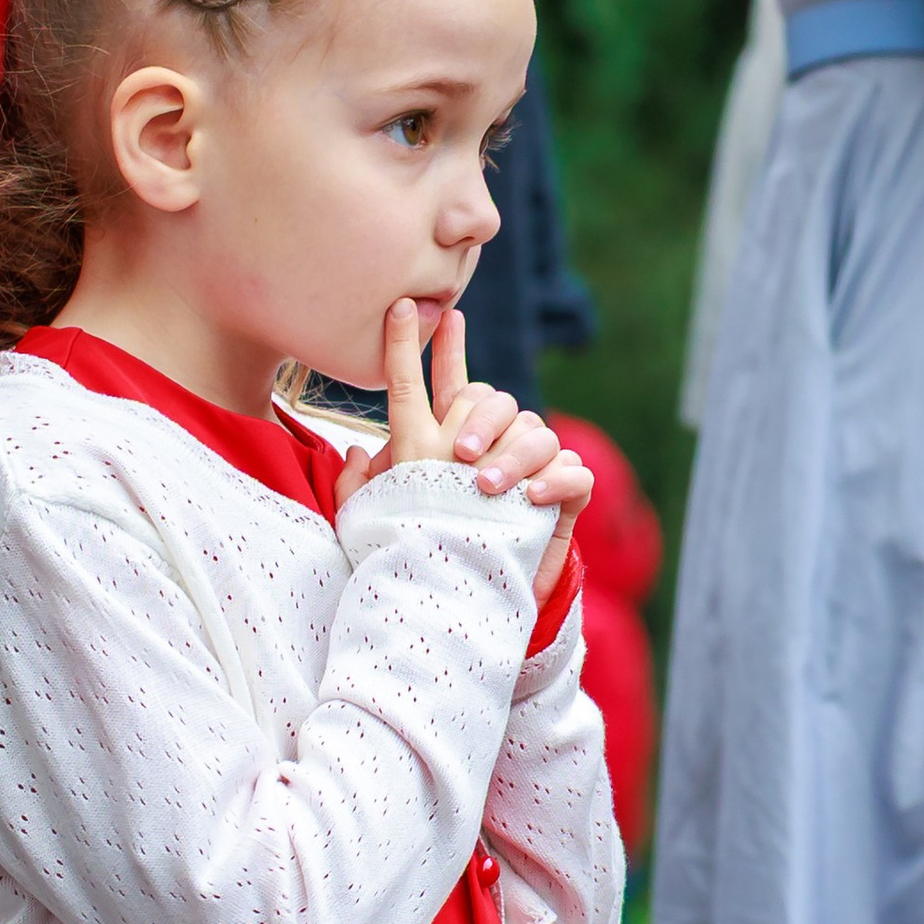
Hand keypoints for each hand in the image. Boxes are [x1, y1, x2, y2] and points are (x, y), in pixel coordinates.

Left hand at [340, 302, 593, 595]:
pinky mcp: (566, 496)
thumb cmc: (430, 561)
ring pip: (534, 431)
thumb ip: (359, 493)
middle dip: (479, 420)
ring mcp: (534, 469)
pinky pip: (571, 471)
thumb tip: (353, 453)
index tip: (429, 313)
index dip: (438, 349)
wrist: (480, 610)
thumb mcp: (384, 526)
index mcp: (450, 443)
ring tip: (486, 489)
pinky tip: (531, 501)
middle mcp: (495, 447)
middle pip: (495, 400)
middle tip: (460, 456)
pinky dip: (553, 481)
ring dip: (511, 458)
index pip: (446, 384)